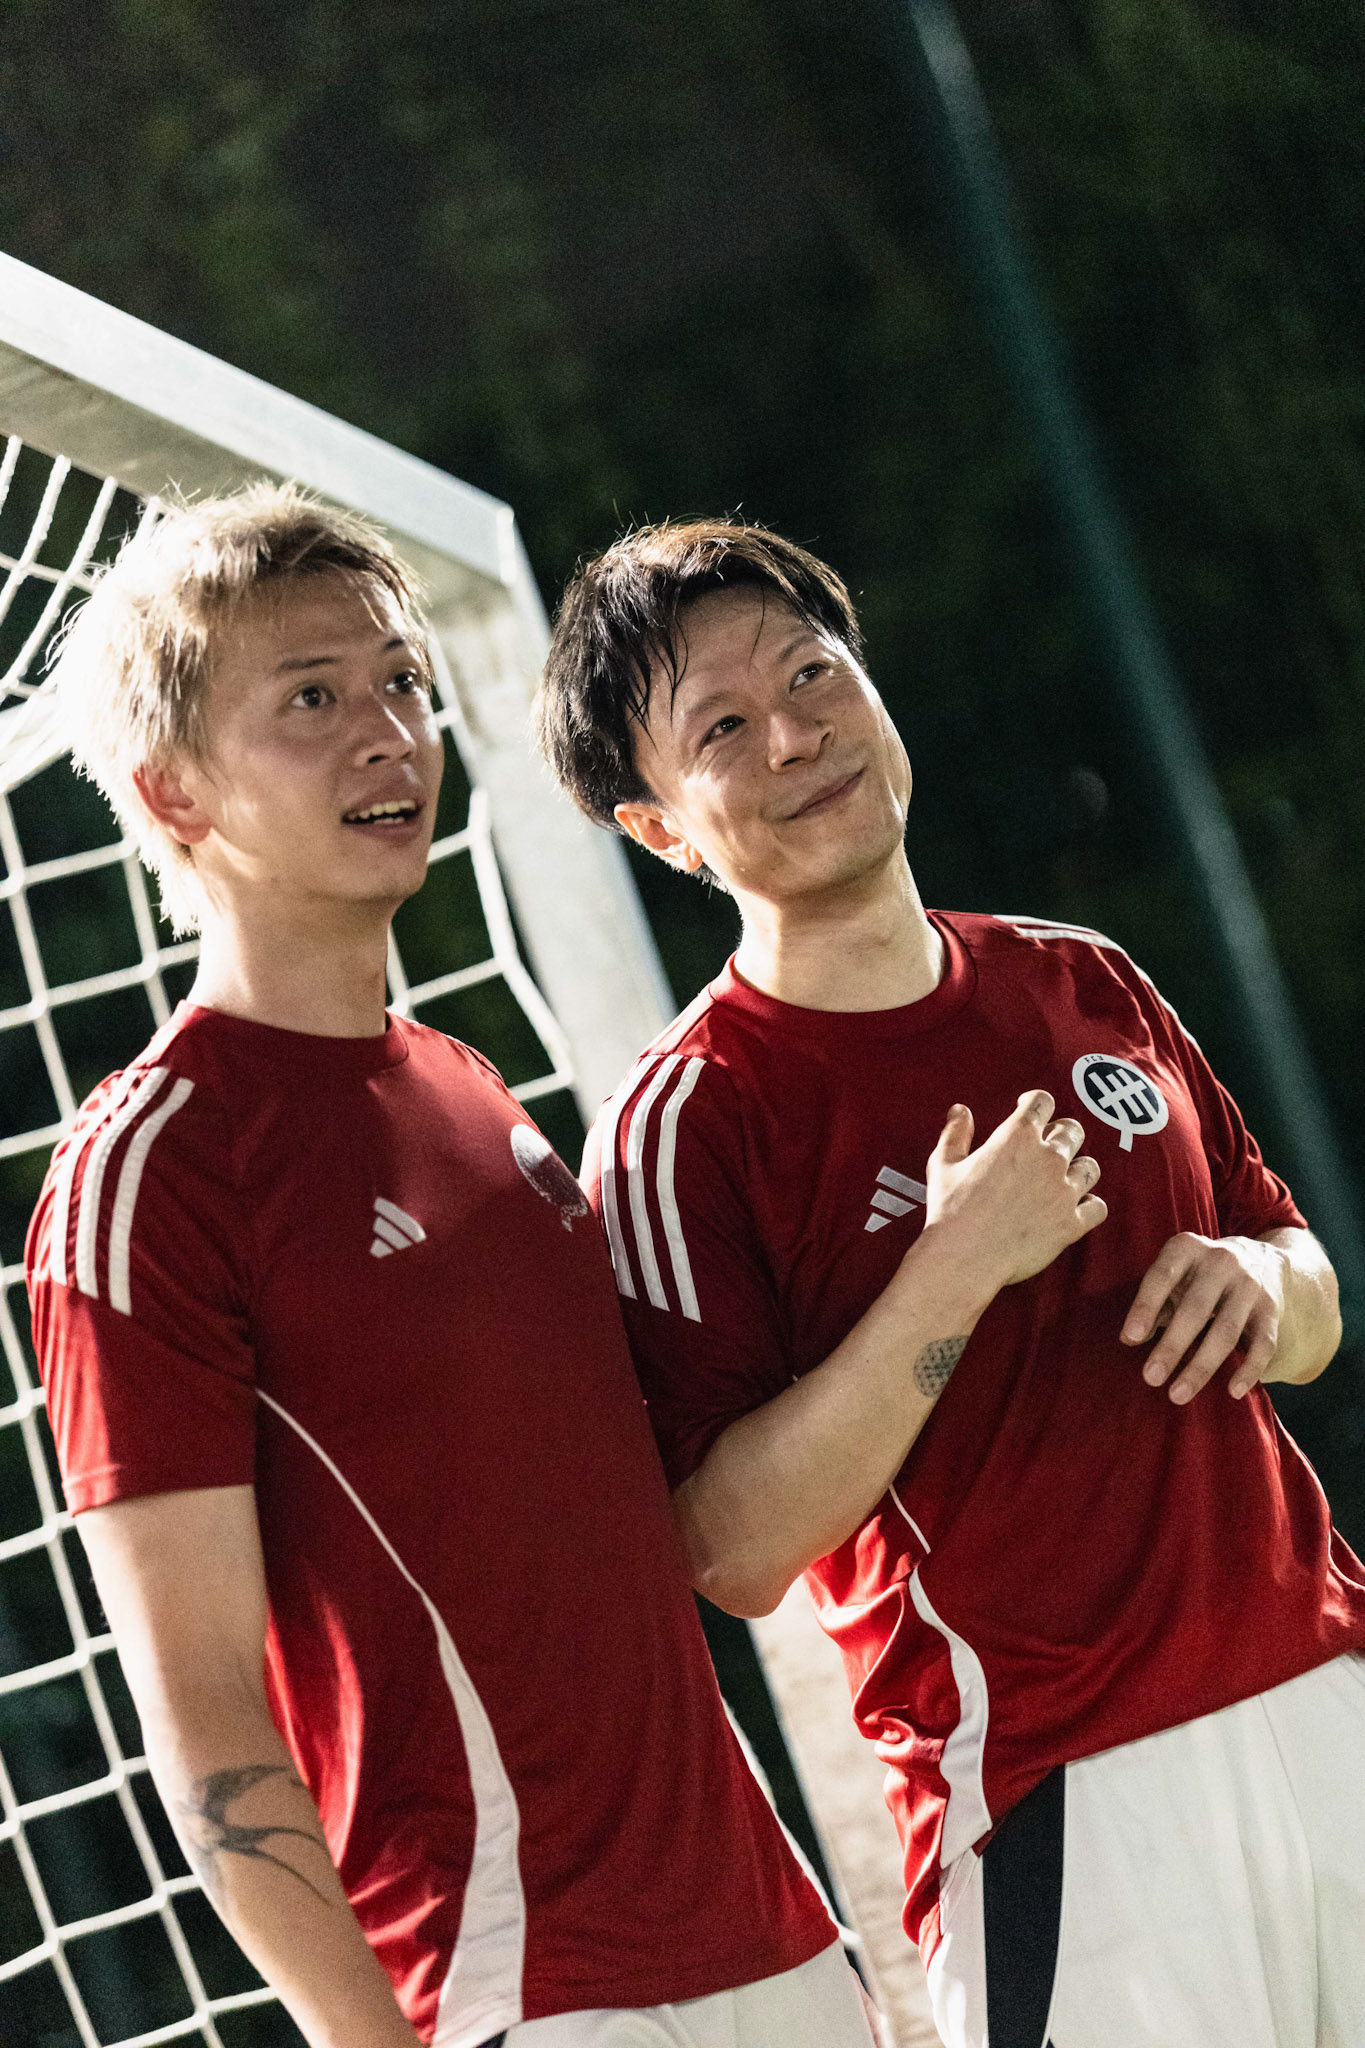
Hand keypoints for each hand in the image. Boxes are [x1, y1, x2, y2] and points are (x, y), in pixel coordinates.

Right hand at [924, 1092, 1105, 1291]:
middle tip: (1046, 1146)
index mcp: (1017, 1137)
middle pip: (1073, 1130)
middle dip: (1060, 1133)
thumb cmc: (950, 1209)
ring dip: (1078, 1168)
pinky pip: (1098, 1207)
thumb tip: (960, 1111)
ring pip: (1090, 1167)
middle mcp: (1048, 1158)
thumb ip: (955, 1133)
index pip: (1042, 1102)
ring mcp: (1064, 1191)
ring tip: (1064, 1177)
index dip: (1036, 1102)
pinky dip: (1089, 1206)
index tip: (1029, 1109)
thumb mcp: (943, 1164)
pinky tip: (1077, 1208)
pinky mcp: (1071, 1223)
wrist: (964, 1256)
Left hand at [1121, 1232, 1285, 1401]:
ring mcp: (1250, 1285)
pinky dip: (1249, 1370)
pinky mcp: (1272, 1309)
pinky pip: (1263, 1344)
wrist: (1263, 1260)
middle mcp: (1222, 1261)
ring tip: (1178, 1395)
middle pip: (1195, 1309)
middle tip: (1150, 1378)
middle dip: (1172, 1346)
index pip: (1162, 1276)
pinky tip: (1232, 1392)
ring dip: (1202, 1366)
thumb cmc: (1199, 1276)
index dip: (1146, 1306)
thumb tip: (1129, 1338)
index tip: (1131, 1338)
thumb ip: (1154, 1304)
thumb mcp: (1174, 1277)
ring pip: (1226, 1331)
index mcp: (1187, 1248)